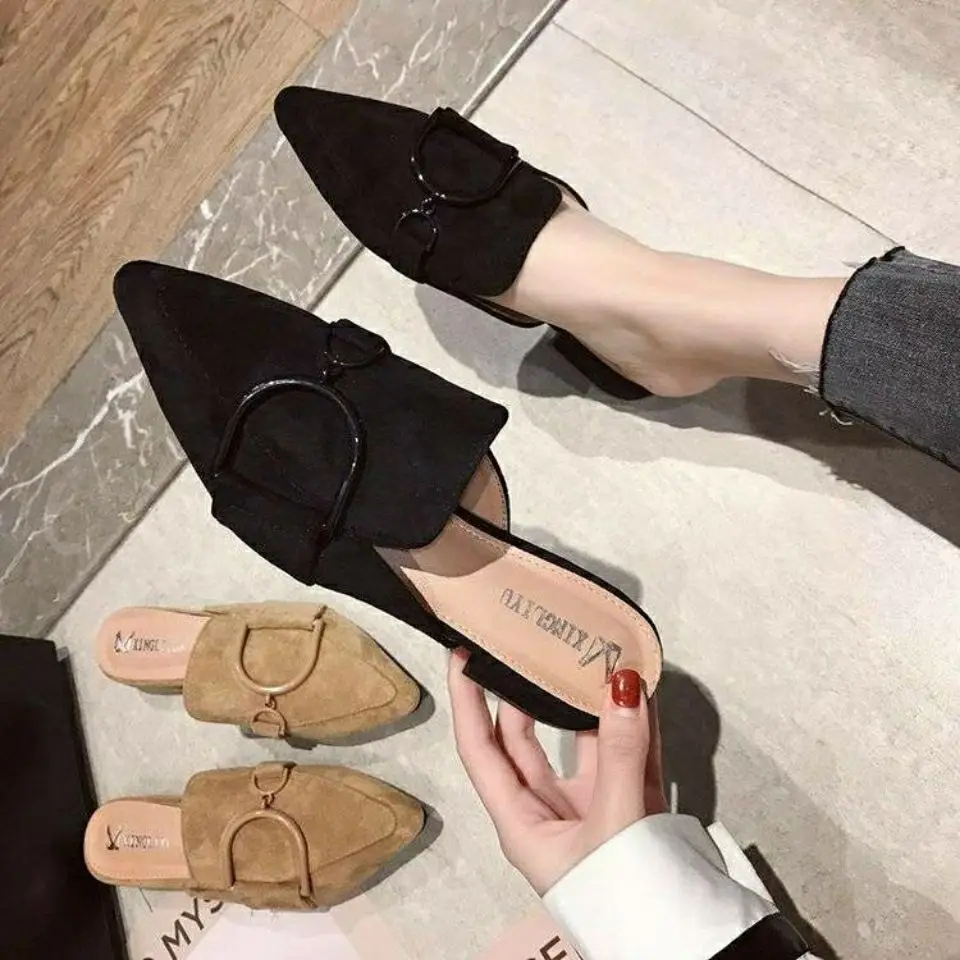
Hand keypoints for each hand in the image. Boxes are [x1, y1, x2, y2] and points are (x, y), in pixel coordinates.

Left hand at [448, 650, 666, 894]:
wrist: (683, 945)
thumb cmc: (625, 897)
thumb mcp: (616, 822)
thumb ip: (621, 751)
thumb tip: (621, 682)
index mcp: (521, 821)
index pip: (479, 748)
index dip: (467, 700)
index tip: (461, 652)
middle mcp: (548, 810)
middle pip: (524, 737)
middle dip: (526, 689)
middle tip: (530, 642)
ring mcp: (590, 807)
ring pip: (579, 742)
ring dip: (586, 702)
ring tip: (587, 654)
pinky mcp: (631, 808)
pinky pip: (626, 755)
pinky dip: (632, 723)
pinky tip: (637, 688)